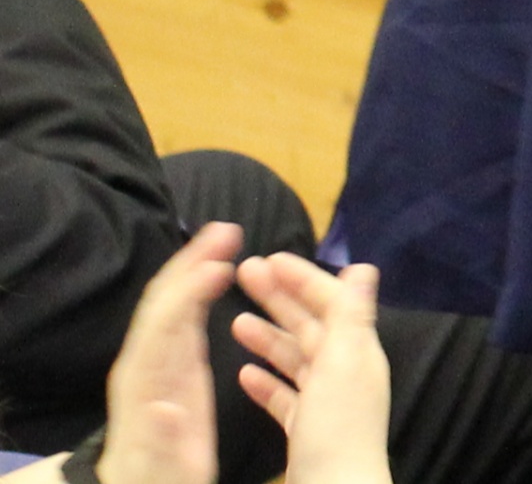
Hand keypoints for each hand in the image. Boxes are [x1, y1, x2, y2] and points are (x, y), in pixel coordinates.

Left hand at [91, 223, 237, 483]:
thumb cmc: (157, 477)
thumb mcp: (162, 465)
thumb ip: (162, 435)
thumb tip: (165, 408)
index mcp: (145, 381)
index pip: (164, 326)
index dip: (189, 294)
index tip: (221, 267)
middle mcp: (146, 360)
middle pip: (164, 301)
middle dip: (191, 262)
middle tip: (228, 229)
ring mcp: (158, 359)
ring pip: (173, 301)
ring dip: (197, 265)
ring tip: (228, 236)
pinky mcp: (172, 364)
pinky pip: (183, 314)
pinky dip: (201, 286)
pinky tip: (221, 271)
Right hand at [228, 254, 388, 483]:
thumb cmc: (336, 428)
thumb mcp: (344, 362)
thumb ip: (351, 314)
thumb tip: (363, 266)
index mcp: (357, 351)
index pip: (331, 301)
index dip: (303, 278)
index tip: (269, 257)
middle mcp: (345, 373)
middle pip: (311, 326)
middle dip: (280, 298)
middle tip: (243, 273)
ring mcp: (325, 405)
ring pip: (296, 360)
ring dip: (269, 337)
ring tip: (235, 320)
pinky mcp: (306, 433)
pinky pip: (286, 399)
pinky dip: (267, 382)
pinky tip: (243, 374)